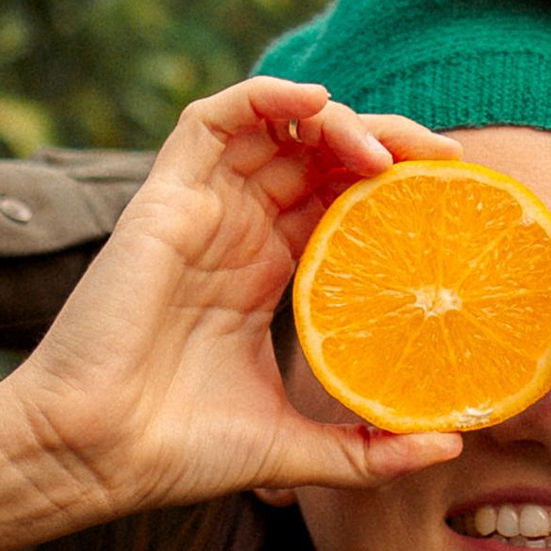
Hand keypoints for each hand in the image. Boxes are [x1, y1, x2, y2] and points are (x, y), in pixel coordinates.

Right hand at [3, 77, 466, 514]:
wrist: (97, 454)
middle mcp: (235, 233)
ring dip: (337, 119)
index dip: (394, 186)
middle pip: (319, 155)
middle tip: (443, 160)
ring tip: (387, 150)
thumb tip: (450, 443)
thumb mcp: (296, 449)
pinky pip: (212, 118)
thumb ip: (368, 448)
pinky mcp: (164, 198)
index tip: (452, 196)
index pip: (339, 200)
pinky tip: (319, 106)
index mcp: (264, 274)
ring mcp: (200, 211)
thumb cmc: (180, 453)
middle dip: (385, 143)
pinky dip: (266, 96)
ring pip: (275, 127)